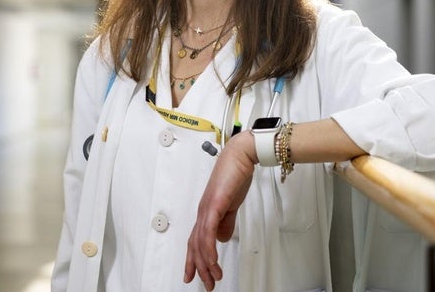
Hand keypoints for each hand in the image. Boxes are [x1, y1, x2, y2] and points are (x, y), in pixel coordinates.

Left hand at [184, 131, 256, 289]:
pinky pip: (208, 230)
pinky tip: (212, 259)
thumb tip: (222, 238)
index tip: (194, 276)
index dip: (193, 259)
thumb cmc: (236, 175)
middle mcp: (203, 211)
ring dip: (206, 262)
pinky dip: (209, 247)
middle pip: (195, 245)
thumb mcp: (232, 204)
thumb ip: (226, 222)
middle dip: (199, 268)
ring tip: (213, 277)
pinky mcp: (214, 204)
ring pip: (200, 241)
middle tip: (206, 284)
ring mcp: (207, 208)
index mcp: (206, 212)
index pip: (195, 240)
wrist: (241, 156)